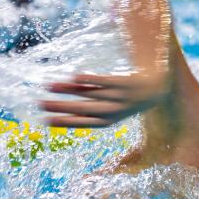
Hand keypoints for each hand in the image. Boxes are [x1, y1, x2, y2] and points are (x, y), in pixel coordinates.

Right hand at [40, 72, 168, 127]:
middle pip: (83, 109)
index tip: (45, 120)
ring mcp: (119, 97)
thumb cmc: (128, 100)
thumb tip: (64, 101)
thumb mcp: (111, 107)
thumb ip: (90, 103)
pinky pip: (106, 81)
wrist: (158, 89)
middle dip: (61, 107)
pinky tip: (74, 76)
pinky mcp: (125, 82)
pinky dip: (90, 80)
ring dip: (69, 91)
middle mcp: (113, 110)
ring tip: (50, 86)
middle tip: (40, 103)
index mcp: (109, 120)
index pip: (82, 122)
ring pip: (91, 94)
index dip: (65, 122)